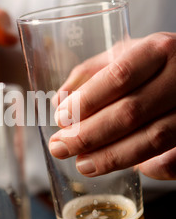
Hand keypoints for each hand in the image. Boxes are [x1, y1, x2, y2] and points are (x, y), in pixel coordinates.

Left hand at [49, 32, 175, 179]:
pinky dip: (154, 168)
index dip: (87, 101)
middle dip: (89, 135)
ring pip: (152, 139)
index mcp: (158, 50)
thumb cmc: (156, 63)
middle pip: (131, 112)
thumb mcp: (125, 53)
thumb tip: (59, 101)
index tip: (61, 118)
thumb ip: (90, 73)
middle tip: (61, 147)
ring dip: (112, 157)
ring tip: (83, 164)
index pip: (118, 77)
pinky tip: (130, 168)